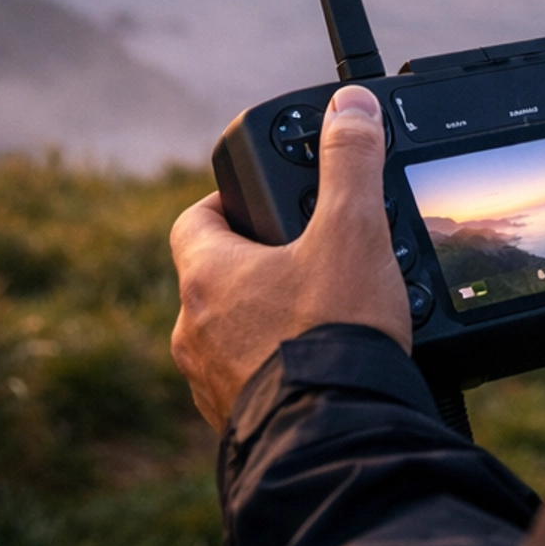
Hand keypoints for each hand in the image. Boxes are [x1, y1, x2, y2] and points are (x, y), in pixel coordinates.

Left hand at [170, 85, 406, 432]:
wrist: (335, 439)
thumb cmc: (333, 332)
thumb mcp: (352, 232)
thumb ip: (350, 162)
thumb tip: (349, 106)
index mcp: (208, 275)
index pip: (195, 220)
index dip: (226, 202)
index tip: (260, 198)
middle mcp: (192, 331)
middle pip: (214, 280)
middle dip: (257, 265)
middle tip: (307, 257)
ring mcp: (209, 384)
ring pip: (228, 335)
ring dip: (263, 321)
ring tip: (321, 315)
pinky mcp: (238, 425)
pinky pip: (249, 383)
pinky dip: (277, 369)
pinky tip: (320, 367)